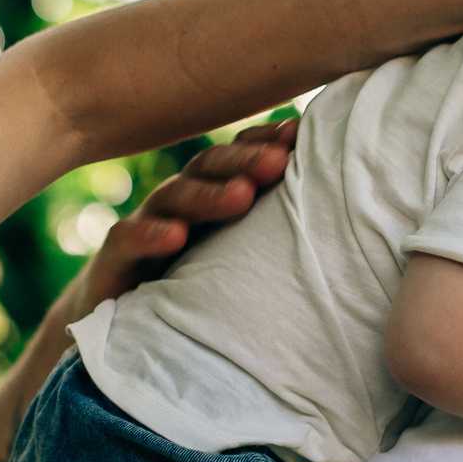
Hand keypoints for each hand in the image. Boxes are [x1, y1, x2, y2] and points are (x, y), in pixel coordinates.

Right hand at [54, 118, 298, 320]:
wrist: (127, 327)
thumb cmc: (198, 286)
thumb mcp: (242, 256)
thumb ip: (279, 228)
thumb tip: (348, 205)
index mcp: (212, 195)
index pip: (238, 157)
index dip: (265, 142)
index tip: (300, 134)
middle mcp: (179, 203)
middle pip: (210, 169)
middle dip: (245, 161)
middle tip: (280, 161)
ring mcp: (145, 227)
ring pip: (174, 198)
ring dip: (209, 194)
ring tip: (243, 196)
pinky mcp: (114, 262)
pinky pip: (128, 241)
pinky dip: (151, 235)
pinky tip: (175, 236)